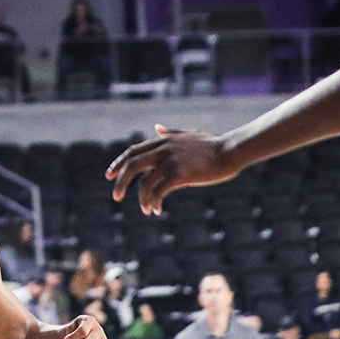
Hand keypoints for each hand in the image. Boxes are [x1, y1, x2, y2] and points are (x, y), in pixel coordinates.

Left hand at [105, 124, 241, 214]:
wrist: (230, 151)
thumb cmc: (212, 144)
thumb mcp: (188, 134)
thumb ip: (171, 133)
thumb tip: (157, 128)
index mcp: (162, 141)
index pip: (132, 152)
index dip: (119, 164)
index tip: (109, 175)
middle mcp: (161, 150)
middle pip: (131, 165)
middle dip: (120, 181)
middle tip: (115, 196)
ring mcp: (169, 162)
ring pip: (144, 183)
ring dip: (142, 199)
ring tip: (146, 210)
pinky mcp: (179, 175)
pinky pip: (158, 192)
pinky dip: (154, 202)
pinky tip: (156, 209)